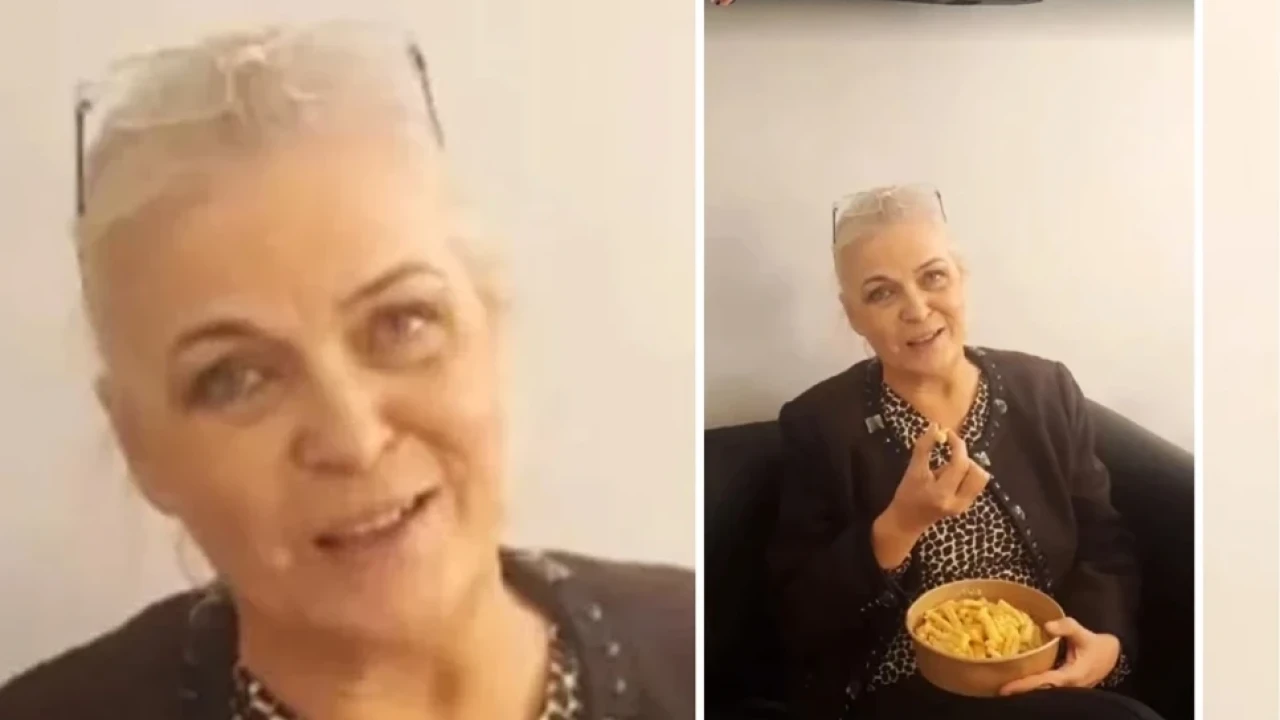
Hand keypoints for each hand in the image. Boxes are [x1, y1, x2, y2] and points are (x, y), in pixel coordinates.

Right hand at [871, 427, 988, 568]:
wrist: (906, 521)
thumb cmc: (906, 495)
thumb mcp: (912, 470)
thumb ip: (924, 447)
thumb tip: (936, 426)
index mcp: (942, 493)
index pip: (960, 464)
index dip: (957, 445)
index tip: (948, 433)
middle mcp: (958, 502)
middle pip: (977, 472)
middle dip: (964, 457)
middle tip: (948, 454)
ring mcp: (964, 506)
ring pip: (981, 478)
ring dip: (968, 466)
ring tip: (951, 467)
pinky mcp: (966, 506)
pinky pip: (976, 484)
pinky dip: (967, 474)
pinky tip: (951, 476)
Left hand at [999, 618, 1120, 694]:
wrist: (1112, 656)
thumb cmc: (1097, 645)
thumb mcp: (1084, 633)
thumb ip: (1067, 627)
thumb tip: (1048, 625)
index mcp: (1070, 677)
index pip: (1044, 683)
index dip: (1025, 685)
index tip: (1006, 688)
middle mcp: (1066, 686)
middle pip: (1039, 691)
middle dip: (1020, 690)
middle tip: (998, 689)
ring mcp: (1065, 688)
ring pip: (1042, 690)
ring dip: (1025, 688)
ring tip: (1003, 686)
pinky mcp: (1063, 685)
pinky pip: (1045, 686)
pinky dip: (1032, 684)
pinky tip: (1018, 679)